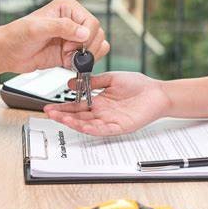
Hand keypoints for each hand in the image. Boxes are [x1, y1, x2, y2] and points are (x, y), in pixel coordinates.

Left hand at [0, 0, 109, 82]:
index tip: (70, 46)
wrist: (8, 54)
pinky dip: (83, 64)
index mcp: (68, 7)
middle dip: (86, 48)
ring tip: (67, 58)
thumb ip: (63, 27)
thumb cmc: (17, 36)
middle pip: (97, 34)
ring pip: (98, 46)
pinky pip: (89, 58)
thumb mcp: (38, 28)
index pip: (91, 23)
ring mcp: (73, 37)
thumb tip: (85, 33)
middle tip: (68, 53)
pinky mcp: (72, 52)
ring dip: (86, 57)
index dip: (85, 37)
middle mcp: (73, 20)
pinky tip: (67, 63)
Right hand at [43, 72, 170, 135]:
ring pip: (89, 125)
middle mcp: (103, 113)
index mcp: (99, 102)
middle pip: (79, 117)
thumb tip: (72, 83)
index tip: (50, 106)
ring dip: (75, 123)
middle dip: (64, 116)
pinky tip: (83, 126)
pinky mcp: (121, 126)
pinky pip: (104, 129)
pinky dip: (93, 129)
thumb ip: (93, 81)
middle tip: (50, 114)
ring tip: (62, 119)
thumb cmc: (138, 85)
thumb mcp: (111, 78)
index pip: (77, 107)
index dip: (63, 107)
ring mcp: (111, 121)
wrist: (157, 92)